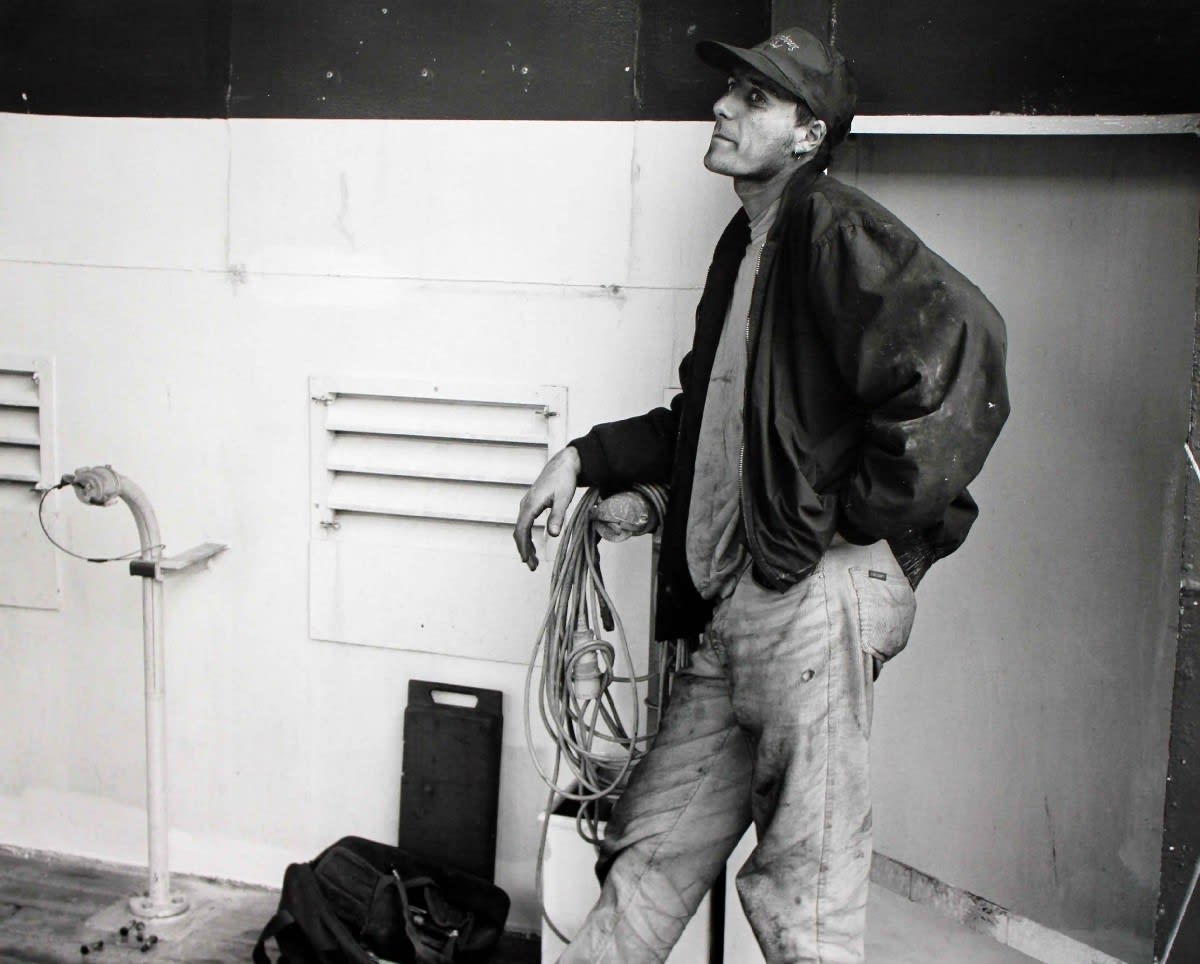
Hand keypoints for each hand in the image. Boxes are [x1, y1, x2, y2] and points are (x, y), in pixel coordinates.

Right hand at [513, 446, 580, 570]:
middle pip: (519, 531)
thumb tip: (553, 535)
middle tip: (532, 566)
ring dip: (525, 544)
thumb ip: (557, 516)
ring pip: (521, 528)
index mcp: (531, 504)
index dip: (523, 546)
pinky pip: (525, 523)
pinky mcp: (531, 503)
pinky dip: (527, 536)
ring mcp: (527, 503)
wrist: (563, 463)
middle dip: (524, 549)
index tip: (527, 560)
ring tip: (533, 560)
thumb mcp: (563, 498)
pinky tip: (533, 544)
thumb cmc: (564, 479)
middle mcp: (525, 504)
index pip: (522, 530)